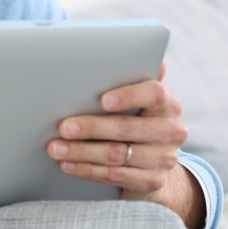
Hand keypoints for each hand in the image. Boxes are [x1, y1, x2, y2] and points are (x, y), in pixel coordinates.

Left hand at [45, 63, 203, 228]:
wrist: (151, 165)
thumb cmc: (134, 120)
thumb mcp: (136, 100)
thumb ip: (131, 77)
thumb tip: (130, 47)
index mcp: (168, 103)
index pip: (155, 93)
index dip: (129, 95)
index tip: (102, 99)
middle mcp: (172, 130)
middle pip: (128, 128)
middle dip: (91, 127)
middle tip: (62, 126)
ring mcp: (164, 159)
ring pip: (117, 154)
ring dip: (82, 152)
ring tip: (55, 148)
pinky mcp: (152, 182)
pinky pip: (115, 176)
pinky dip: (87, 170)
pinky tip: (67, 165)